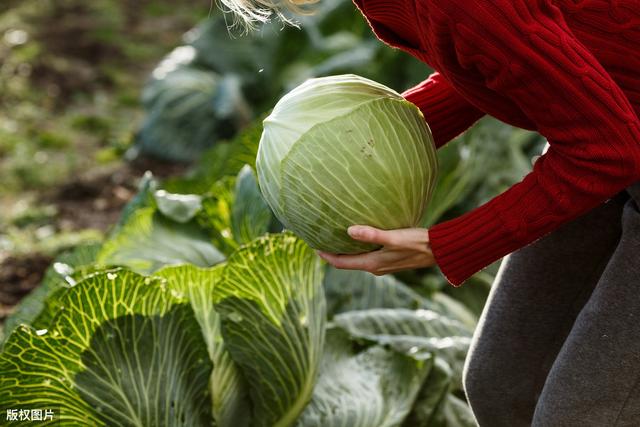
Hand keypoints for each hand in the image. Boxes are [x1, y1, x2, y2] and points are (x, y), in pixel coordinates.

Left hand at [317, 225, 435, 275]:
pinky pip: (367, 255)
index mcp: (372, 264)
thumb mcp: (394, 237)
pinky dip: (357, 248)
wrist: (440, 251)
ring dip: (344, 251)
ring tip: (334, 237)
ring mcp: (383, 264)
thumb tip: (348, 230)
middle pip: (346, 262)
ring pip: (357, 259)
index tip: (312, 245)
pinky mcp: (390, 258)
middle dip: (331, 252)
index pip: (341, 262)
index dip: (325, 255)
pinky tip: (358, 236)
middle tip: (319, 239)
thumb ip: (372, 234)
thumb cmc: (418, 243)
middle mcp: (375, 267)